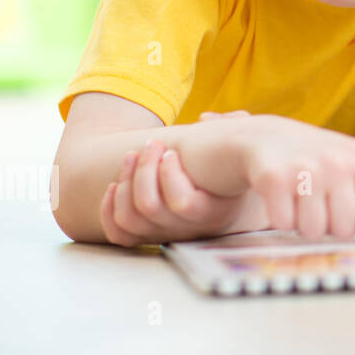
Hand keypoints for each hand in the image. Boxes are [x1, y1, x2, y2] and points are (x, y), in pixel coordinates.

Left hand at [100, 134, 258, 246]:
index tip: (172, 151)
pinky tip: (114, 186)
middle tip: (152, 145)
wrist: (229, 194)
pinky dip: (108, 210)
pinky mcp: (148, 235)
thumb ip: (234, 125)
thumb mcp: (245, 142)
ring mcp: (166, 234)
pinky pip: (119, 236)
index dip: (169, 174)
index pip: (182, 203)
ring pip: (129, 219)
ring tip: (133, 156)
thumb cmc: (236, 162)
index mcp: (216, 211)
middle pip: (149, 207)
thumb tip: (205, 119)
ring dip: (124, 182)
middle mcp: (189, 230)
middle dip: (143, 169)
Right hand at [232, 114, 354, 242]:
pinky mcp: (274, 178)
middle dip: (332, 224)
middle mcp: (338, 162)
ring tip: (302, 199)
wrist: (264, 136)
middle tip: (320, 201)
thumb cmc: (314, 161)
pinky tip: (282, 197)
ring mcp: (306, 169)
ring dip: (306, 224)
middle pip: (347, 227)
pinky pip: (285, 225)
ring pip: (316, 230)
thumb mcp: (346, 173)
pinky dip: (281, 220)